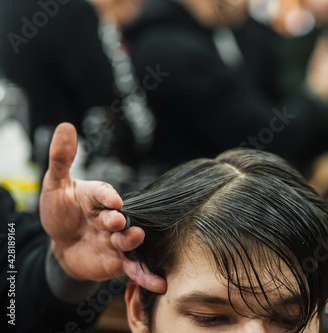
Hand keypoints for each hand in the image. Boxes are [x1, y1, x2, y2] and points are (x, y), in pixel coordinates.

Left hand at [40, 123, 165, 292]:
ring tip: (134, 239)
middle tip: (115, 221)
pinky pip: (134, 268)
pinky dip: (147, 276)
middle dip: (118, 219)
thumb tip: (65, 126)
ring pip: (129, 241)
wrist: (61, 244)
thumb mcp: (55, 185)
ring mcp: (116, 240)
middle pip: (120, 217)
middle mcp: (111, 218)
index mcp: (97, 197)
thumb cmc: (60, 211)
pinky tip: (159, 283)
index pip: (103, 193)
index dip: (107, 196)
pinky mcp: (118, 262)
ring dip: (132, 240)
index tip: (112, 201)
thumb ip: (61, 158)